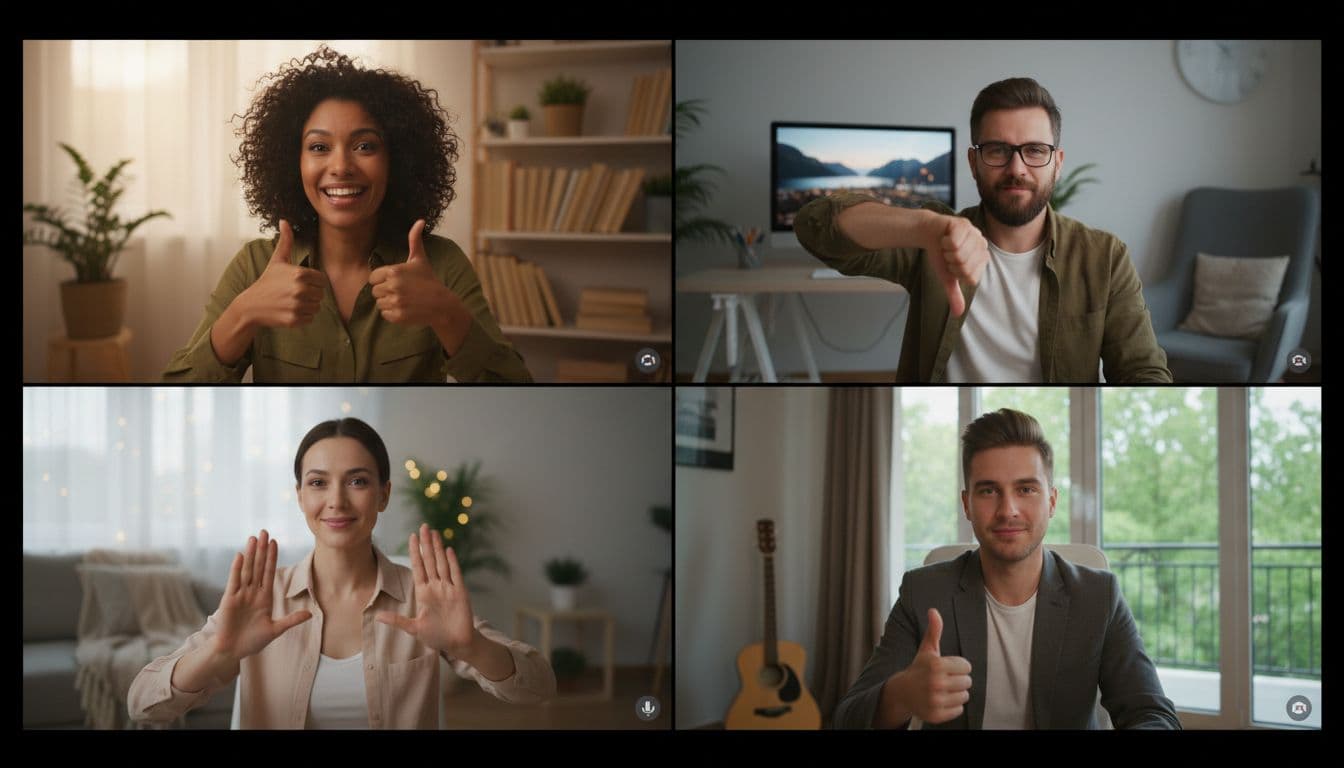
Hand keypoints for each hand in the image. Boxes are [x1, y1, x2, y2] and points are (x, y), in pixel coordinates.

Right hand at [209, 530, 311, 661]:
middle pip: (258, 566)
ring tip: (254, 538)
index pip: (269, 572)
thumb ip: (291, 620)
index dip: (272, 557)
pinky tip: (240, 555)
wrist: (231, 651)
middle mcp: (252, 593)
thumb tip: (310, 614)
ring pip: (247, 570)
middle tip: (265, 531)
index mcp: (264, 597)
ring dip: (251, 554)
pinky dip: (237, 568)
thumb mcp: (275, 630)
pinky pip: (234, 581)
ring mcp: (240, 595)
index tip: (275, 542)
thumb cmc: (252, 641)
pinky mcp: (229, 600)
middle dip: (262, 549)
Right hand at [238, 219, 327, 328]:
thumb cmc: (267, 281)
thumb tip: (284, 220)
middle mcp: (299, 290)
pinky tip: (289, 311)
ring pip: (317, 307)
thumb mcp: (277, 260)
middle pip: (320, 294)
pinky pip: (310, 318)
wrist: (251, 305)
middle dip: (310, 294)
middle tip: (294, 293)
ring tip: (292, 302)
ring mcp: (296, 306)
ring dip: (307, 306)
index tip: (299, 282)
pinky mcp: (294, 320)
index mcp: (299, 274)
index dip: (313, 282)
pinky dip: (303, 317)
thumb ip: (286, 241)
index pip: (322, 280)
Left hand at [369, 219, 459, 326]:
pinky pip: (384, 314)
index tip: (396, 281)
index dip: (382, 280)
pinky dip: (392, 314)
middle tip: (401, 292)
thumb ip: (415, 240)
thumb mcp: (420, 259)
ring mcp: (395, 302)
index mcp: (394, 271)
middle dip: (385, 292)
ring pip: (379, 303)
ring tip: (403, 300)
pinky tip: (405, 309)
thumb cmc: (429, 280)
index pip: (373, 278)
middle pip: (375, 291)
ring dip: (388, 303)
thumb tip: (420, 220)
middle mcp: (393, 286)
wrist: (442, 304)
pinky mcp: (397, 316)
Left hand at [377, 523, 477, 657]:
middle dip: (426, 544)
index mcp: (424, 593)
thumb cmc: (437, 636)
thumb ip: (397, 621)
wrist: (458, 644)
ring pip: (442, 563)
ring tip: (434, 532)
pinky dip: (452, 562)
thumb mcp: (413, 628)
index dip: (415, 552)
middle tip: (423, 526)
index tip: (412, 537)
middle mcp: (436, 587)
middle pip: (430, 561)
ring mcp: (449, 588)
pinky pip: (456, 574)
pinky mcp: (460, 593)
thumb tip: (376, 616)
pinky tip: (448, 550)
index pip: (418, 567)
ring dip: (438, 548)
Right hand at [900, 608, 972, 723]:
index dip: (958, 666)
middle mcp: (935, 683)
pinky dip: (952, 706)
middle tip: (944, 680)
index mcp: (936, 664)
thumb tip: (933, 610)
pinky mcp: (936, 715)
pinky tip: (940, 701)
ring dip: (956, 693)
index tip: (946, 668)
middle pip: (967, 682)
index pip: (967, 667)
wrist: (902, 692)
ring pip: (964, 696)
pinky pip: (959, 710)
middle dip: (958, 680)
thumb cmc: (919, 668)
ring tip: (943, 690)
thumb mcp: (926, 649)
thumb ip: (934, 630)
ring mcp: (935, 700)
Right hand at [926, 215, 988, 316]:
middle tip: (948, 254)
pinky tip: (945, 237)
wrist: (930, 234)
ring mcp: (975, 234)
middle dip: (950, 262)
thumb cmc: (941, 255)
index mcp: (982, 260)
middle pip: (965, 267)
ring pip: (959, 254)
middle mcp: (982, 246)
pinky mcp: (964, 224)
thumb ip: (954, 294)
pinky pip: (954, 242)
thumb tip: (958, 314)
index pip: (970, 278)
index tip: (952, 265)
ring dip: (946, 251)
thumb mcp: (947, 277)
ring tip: (947, 245)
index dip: (956, 273)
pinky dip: (944, 242)